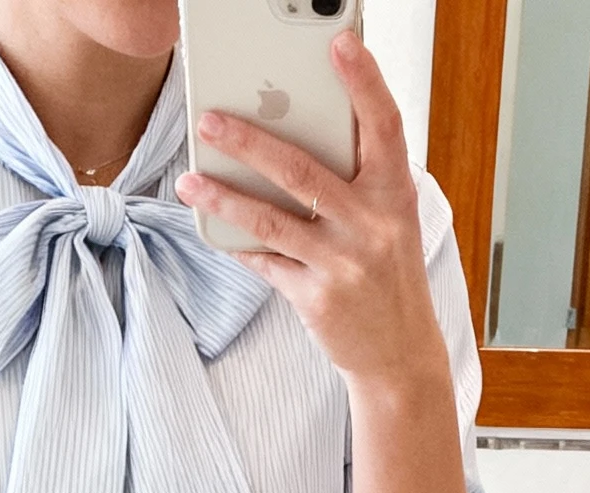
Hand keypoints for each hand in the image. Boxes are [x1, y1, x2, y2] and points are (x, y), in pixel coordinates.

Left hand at [175, 31, 443, 393]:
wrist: (399, 354)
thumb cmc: (388, 274)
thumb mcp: (391, 220)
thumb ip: (357, 180)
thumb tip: (295, 134)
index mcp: (396, 194)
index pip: (384, 127)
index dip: (364, 82)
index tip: (339, 42)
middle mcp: (372, 226)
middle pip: (303, 172)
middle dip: (250, 142)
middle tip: (211, 119)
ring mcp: (343, 265)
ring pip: (271, 220)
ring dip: (224, 196)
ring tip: (190, 177)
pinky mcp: (317, 299)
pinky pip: (266, 262)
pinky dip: (237, 243)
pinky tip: (210, 224)